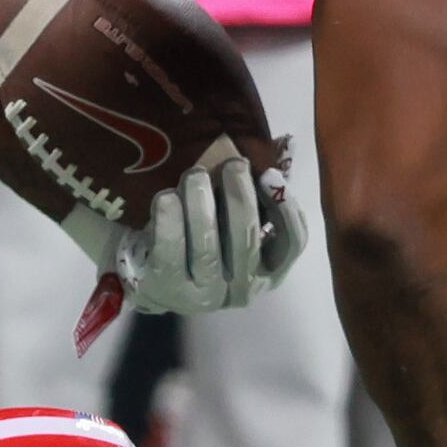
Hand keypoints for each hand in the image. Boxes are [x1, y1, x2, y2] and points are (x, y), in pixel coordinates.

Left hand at [117, 154, 303, 316]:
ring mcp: (203, 295)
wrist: (155, 279)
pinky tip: (167, 197)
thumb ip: (257, 200)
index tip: (269, 174)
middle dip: (239, 197)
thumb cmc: (204, 242)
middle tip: (232, 164)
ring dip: (202, 206)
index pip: (292, 244)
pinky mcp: (167, 289)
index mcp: (267, 273)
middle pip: (246, 241)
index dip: (286, 208)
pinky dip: (169, 223)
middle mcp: (241, 290)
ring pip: (207, 248)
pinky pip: (170, 253)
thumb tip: (278, 151)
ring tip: (195, 174)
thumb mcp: (234, 226)